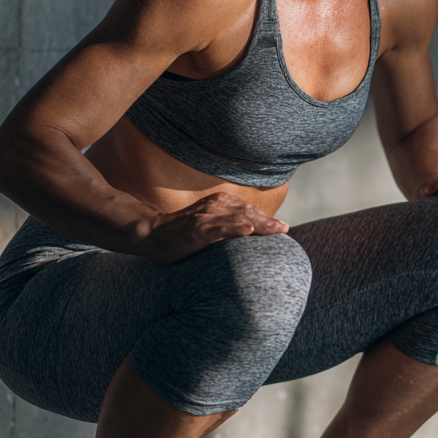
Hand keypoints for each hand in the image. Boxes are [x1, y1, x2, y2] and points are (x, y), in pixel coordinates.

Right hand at [136, 191, 287, 263]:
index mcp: (219, 203)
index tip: (282, 227)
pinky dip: (235, 228)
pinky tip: (249, 231)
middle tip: (285, 230)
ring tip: (277, 231)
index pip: (248, 210)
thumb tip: (248, 232)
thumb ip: (225, 223)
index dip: (266, 218)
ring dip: (260, 224)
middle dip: (268, 221)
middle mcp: (215, 206)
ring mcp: (206, 218)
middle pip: (248, 212)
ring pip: (238, 219)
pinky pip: (219, 228)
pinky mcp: (197, 230)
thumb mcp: (207, 222)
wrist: (152, 234)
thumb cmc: (181, 232)